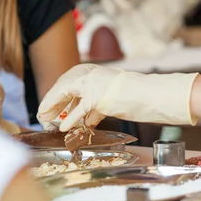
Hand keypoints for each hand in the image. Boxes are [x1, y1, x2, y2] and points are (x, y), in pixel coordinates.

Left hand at [37, 64, 199, 131]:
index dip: (59, 92)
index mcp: (99, 72)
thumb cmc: (141, 97)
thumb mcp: (115, 98)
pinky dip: (70, 121)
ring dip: (54, 107)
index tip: (52, 104)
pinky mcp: (98, 97)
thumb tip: (87, 119)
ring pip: (66, 93)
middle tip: (44, 114)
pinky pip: (78, 111)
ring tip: (46, 120)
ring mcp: (96, 84)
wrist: (155, 95)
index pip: (72, 78)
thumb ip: (98, 106)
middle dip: (53, 99)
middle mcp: (95, 74)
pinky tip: (64, 129)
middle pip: (65, 84)